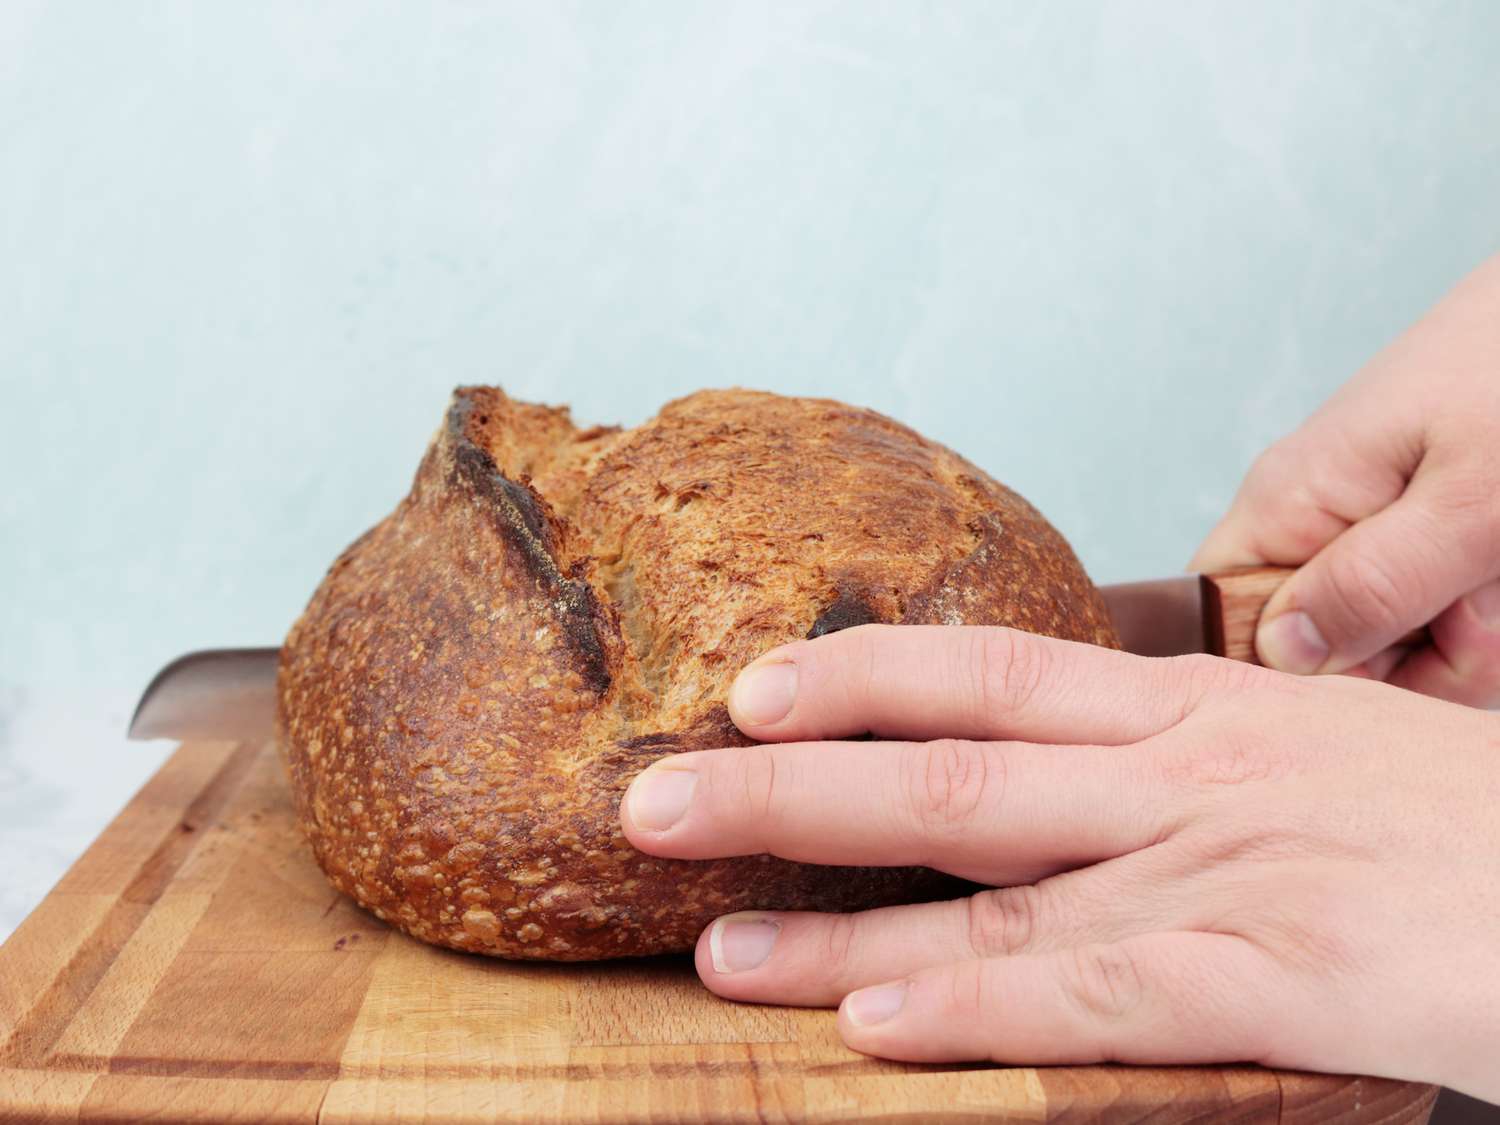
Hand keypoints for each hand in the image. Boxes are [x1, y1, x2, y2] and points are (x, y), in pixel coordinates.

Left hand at [620, 626, 1499, 1100]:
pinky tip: (876, 1027)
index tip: (747, 685)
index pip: (987, 671)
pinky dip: (981, 1010)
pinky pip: (1103, 994)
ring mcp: (1228, 871)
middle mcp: (1185, 775)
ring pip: (993, 892)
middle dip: (787, 790)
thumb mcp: (1314, 748)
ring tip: (710, 951)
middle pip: (946, 775)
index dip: (857, 674)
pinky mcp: (1286, 977)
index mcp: (1195, 711)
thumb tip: (1069, 771)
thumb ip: (1184, 760)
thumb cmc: (1468, 822)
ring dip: (834, 927)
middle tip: (650, 803)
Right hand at [1192, 254, 1499, 706]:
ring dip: (1475, 631)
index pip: (1223, 623)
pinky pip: (1442, 606)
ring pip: (1400, 639)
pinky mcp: (1423, 523)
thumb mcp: (1471, 500)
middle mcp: (1313, 514)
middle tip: (1482, 601)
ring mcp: (1370, 521)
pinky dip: (1492, 605)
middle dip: (1421, 656)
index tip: (1392, 656)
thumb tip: (1282, 654)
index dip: (1301, 674)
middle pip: (1329, 648)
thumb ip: (1374, 585)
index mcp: (1289, 499)